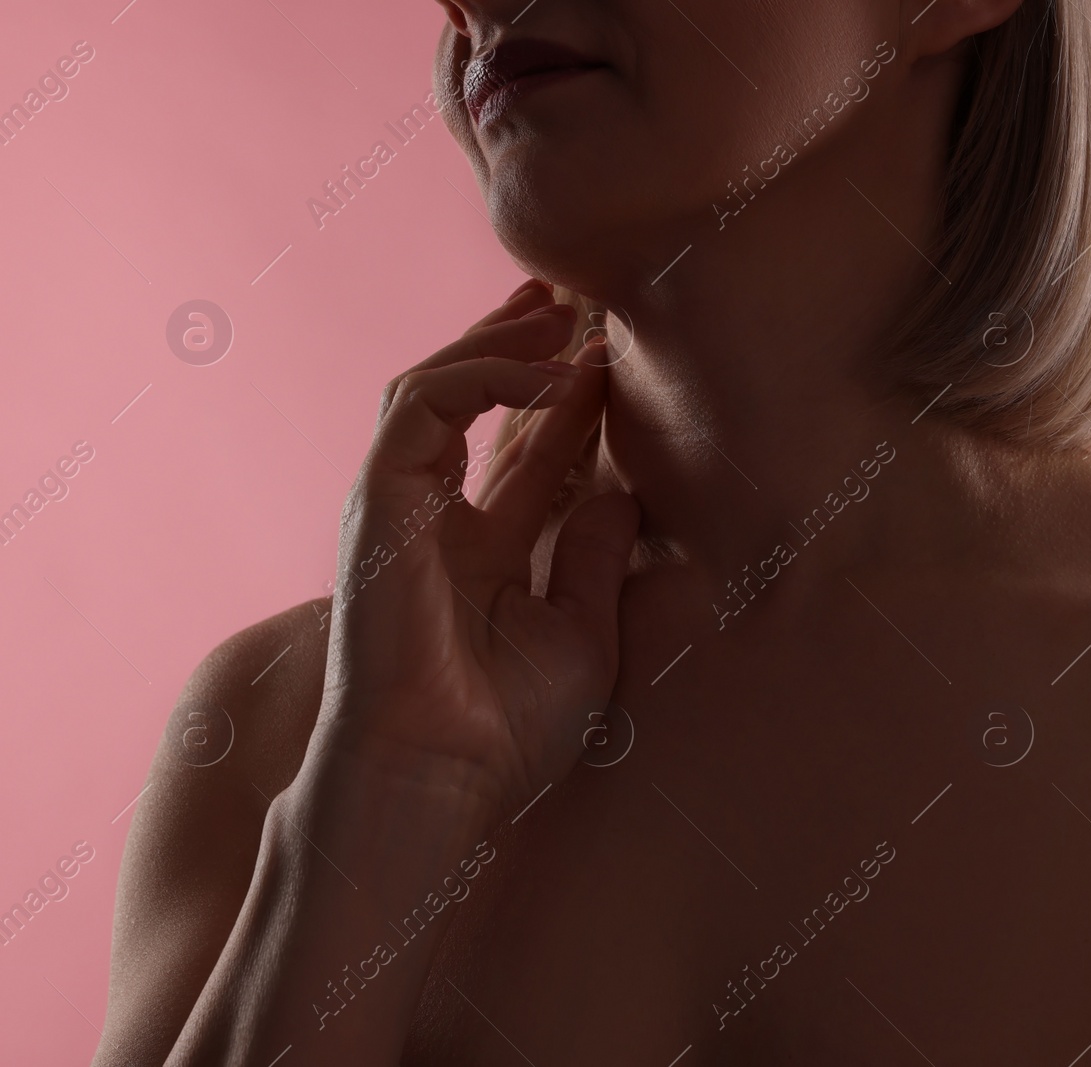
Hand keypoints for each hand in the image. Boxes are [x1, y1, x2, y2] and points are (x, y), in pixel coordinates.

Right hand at [312, 279, 639, 815]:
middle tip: (571, 296)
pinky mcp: (379, 500)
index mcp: (486, 554)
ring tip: (560, 308)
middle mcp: (440, 522)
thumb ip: (598, 556)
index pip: (527, 450)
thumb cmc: (506, 733)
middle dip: (520, 343)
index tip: (615, 354)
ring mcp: (402, 507)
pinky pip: (420, 406)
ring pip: (434, 386)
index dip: (568, 398)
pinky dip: (481, 375)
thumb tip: (625, 490)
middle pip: (475, 403)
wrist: (439, 779)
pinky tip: (549, 372)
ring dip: (498, 341)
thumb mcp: (582, 635)